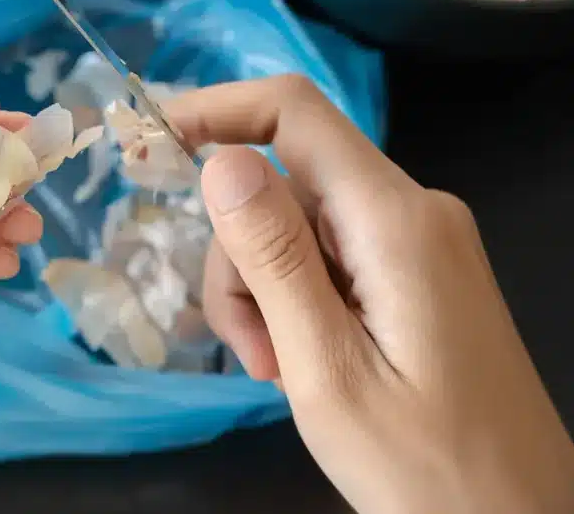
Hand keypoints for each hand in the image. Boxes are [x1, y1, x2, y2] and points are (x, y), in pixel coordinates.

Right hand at [169, 76, 573, 513]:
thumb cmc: (424, 465)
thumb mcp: (327, 368)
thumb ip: (274, 258)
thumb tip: (223, 160)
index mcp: (395, 221)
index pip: (295, 112)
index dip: (217, 108)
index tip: (149, 141)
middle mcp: (412, 212)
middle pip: (286, 184)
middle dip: (241, 256)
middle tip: (247, 347)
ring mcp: (417, 244)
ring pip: (299, 228)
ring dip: (264, 291)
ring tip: (278, 370)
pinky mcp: (415, 275)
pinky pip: (329, 259)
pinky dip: (296, 302)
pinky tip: (304, 364)